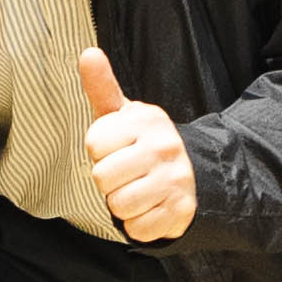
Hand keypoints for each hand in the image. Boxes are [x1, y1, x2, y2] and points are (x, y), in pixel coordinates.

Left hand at [77, 47, 194, 242]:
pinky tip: (150, 208)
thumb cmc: (144, 143)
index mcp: (147, 120)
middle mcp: (165, 147)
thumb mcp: (124, 114)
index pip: (94, 144)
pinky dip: (138, 224)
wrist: (193, 174)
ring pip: (118, 205)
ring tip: (137, 190)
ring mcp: (176, 180)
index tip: (117, 148)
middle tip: (127, 173)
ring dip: (121, 204)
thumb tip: (87, 52)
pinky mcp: (181, 211)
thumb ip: (102, 87)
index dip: (100, 151)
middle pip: (102, 177)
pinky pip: (137, 228)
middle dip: (108, 180)